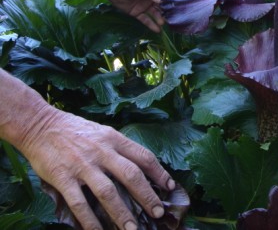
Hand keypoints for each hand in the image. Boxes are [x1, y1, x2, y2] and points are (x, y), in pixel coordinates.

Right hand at [19, 107, 174, 229]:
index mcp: (114, 139)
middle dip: (147, 196)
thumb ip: (119, 149)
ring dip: (122, 213)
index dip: (159, 173)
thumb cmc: (75, 130)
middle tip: (158, 213)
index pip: (143, 157)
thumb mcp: (103, 132)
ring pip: (107, 192)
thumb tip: (141, 168)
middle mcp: (102, 151)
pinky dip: (89, 220)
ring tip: (132, 229)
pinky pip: (79, 203)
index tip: (170, 187)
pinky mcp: (62, 177)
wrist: (40, 124)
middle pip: (131, 176)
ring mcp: (82, 165)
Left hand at [104, 0, 166, 32]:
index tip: (178, 10)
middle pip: (161, 6)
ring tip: (164, 24)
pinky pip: (146, 19)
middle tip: (172, 19)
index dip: (171, 2)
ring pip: (155, 14)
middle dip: (167, 12)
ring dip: (160, 19)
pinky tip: (157, 30)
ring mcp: (144, 5)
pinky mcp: (137, 12)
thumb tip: (167, 2)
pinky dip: (151, 24)